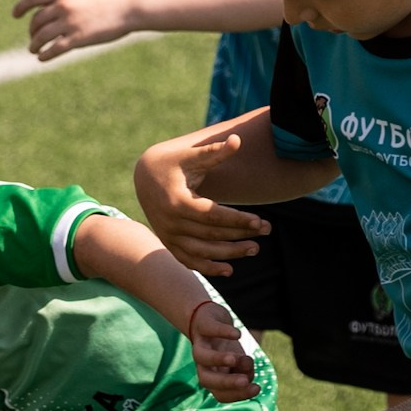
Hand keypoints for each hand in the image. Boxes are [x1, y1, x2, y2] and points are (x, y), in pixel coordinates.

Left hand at [11, 0, 135, 61]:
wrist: (129, 6)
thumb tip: (53, 10)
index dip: (22, 6)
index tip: (15, 15)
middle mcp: (63, 6)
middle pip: (37, 21)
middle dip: (32, 31)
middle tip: (33, 38)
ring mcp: (69, 22)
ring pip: (41, 36)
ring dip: (34, 45)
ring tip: (33, 50)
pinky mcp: (77, 38)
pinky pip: (54, 49)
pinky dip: (45, 54)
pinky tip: (42, 58)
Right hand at [134, 124, 270, 277]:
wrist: (144, 177)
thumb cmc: (172, 163)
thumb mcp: (190, 156)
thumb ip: (214, 152)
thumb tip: (238, 140)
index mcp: (177, 201)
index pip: (212, 216)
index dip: (237, 220)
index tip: (259, 222)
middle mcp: (171, 222)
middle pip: (211, 235)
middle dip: (240, 235)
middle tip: (266, 231)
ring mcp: (168, 235)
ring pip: (202, 251)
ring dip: (229, 254)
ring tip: (254, 249)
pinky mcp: (168, 242)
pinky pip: (188, 260)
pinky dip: (207, 268)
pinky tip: (229, 270)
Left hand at [186, 296, 258, 400]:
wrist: (209, 319)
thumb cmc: (227, 347)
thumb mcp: (239, 362)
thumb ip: (245, 371)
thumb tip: (247, 375)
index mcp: (211, 377)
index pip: (220, 394)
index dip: (238, 394)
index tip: (257, 388)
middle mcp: (202, 364)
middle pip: (205, 379)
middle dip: (225, 383)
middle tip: (245, 381)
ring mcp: (200, 344)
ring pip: (200, 356)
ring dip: (218, 359)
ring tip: (236, 359)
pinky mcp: (202, 325)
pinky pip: (209, 329)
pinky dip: (223, 332)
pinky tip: (238, 335)